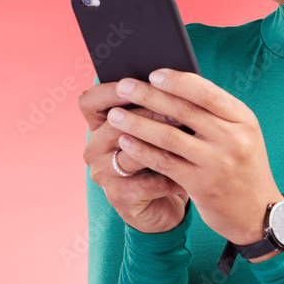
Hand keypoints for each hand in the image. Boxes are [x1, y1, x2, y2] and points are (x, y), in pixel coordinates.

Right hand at [79, 81, 189, 232]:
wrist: (165, 202)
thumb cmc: (164, 156)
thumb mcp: (159, 128)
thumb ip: (160, 107)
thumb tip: (180, 81)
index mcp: (99, 125)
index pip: (91, 101)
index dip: (110, 90)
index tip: (141, 81)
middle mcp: (95, 149)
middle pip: (113, 124)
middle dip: (148, 115)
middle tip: (178, 111)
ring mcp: (104, 174)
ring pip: (129, 155)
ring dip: (161, 146)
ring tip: (189, 139)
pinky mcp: (119, 198)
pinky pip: (146, 184)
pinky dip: (171, 177)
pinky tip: (193, 169)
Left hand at [101, 69, 283, 247]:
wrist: (258, 212)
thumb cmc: (242, 166)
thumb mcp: (241, 135)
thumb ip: (215, 114)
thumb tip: (172, 88)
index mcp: (243, 119)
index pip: (206, 92)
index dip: (177, 81)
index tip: (152, 73)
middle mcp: (233, 138)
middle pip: (183, 110)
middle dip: (148, 95)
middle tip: (123, 86)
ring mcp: (217, 162)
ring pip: (169, 136)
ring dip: (138, 123)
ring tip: (115, 115)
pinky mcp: (201, 185)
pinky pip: (165, 162)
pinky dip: (142, 150)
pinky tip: (126, 142)